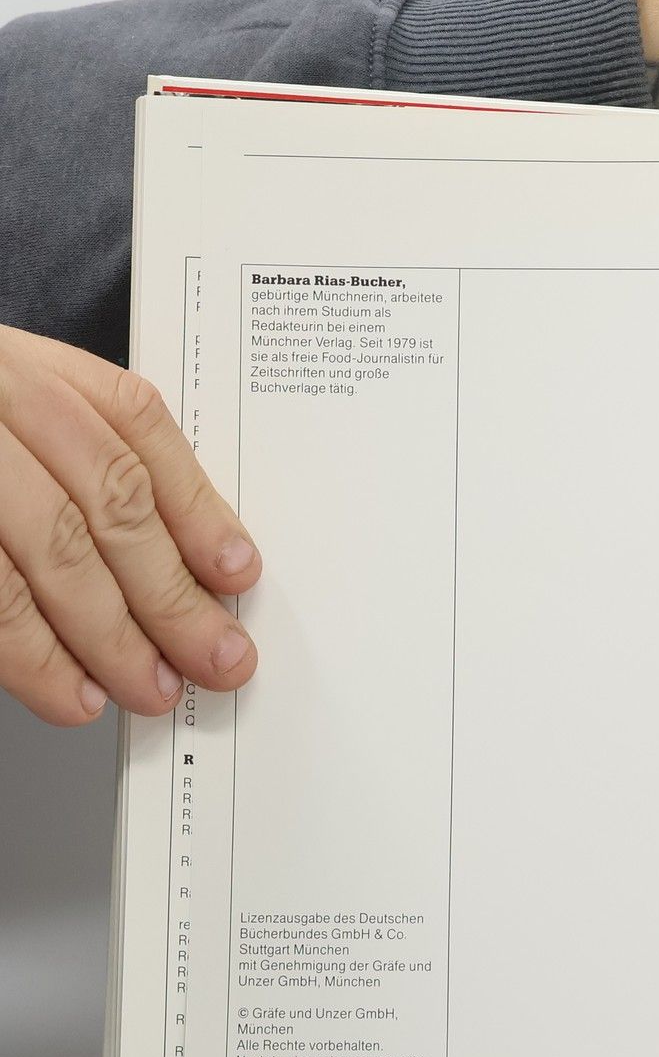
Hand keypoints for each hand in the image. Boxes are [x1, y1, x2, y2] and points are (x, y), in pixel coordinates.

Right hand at [0, 325, 259, 725]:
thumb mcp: (13, 405)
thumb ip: (84, 460)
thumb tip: (187, 559)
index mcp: (28, 367)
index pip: (137, 430)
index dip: (198, 508)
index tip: (238, 573)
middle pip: (106, 502)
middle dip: (171, 594)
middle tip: (214, 658)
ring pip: (49, 551)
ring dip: (110, 637)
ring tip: (149, 687)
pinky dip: (30, 653)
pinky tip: (67, 689)